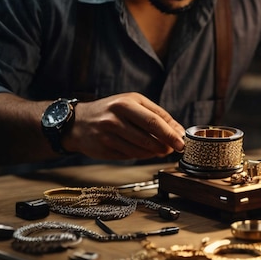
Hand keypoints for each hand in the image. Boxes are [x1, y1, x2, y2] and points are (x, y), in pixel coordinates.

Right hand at [66, 92, 185, 160]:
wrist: (78, 122)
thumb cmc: (111, 110)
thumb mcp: (133, 103)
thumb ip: (156, 114)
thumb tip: (179, 131)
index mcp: (125, 103)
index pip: (154, 121)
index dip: (170, 134)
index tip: (182, 142)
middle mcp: (115, 119)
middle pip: (148, 137)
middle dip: (165, 146)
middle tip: (173, 148)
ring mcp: (108, 135)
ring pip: (140, 150)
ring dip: (154, 152)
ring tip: (160, 149)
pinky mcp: (105, 149)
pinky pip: (130, 156)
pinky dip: (141, 155)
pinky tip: (144, 151)